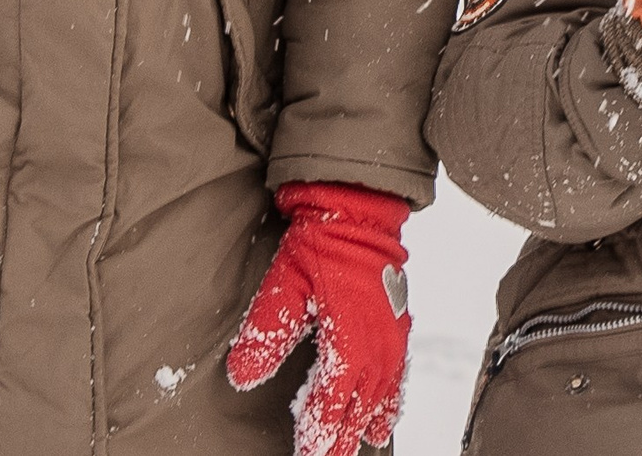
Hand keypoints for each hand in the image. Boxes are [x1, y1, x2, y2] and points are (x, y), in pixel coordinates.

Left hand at [224, 182, 411, 455]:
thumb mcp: (282, 287)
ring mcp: (392, 336)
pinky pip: (399, 374)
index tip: (308, 455)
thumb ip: (265, 334)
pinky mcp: (399, 325)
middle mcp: (376, 346)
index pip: (332, 404)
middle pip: (359, 407)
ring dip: (369, 422)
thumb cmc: (320, 244)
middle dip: (343, 437)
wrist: (359, 210)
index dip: (319, 433)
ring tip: (364, 444)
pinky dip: (392, 400)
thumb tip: (242, 376)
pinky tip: (386, 414)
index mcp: (349, 342)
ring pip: (382, 395)